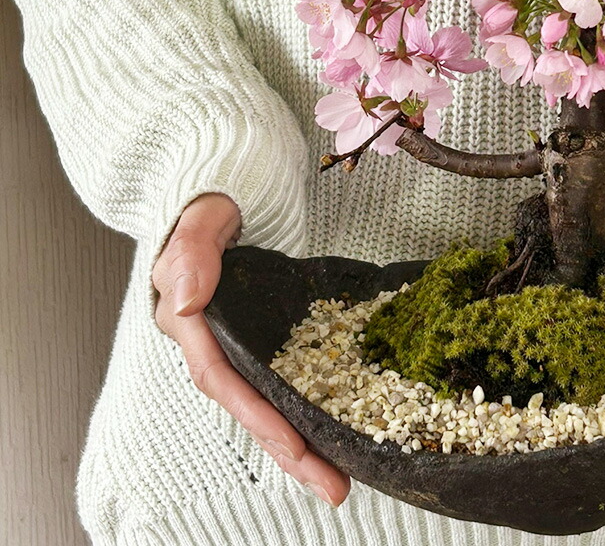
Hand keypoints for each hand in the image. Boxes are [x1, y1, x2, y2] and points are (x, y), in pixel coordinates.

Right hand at [152, 191, 349, 506]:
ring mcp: (240, 343)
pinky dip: (308, 408)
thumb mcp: (201, 219)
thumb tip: (185, 303)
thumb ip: (192, 254)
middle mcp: (211, 343)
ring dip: (303, 443)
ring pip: (268, 403)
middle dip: (291, 451)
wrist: (227, 192)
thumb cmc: (211, 203)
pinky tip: (338, 430)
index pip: (222, 378)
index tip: (295, 445)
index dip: (258, 414)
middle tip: (335, 489)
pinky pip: (284, 380)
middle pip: (249, 406)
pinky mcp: (263, 337)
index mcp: (190, 321)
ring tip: (342, 479)